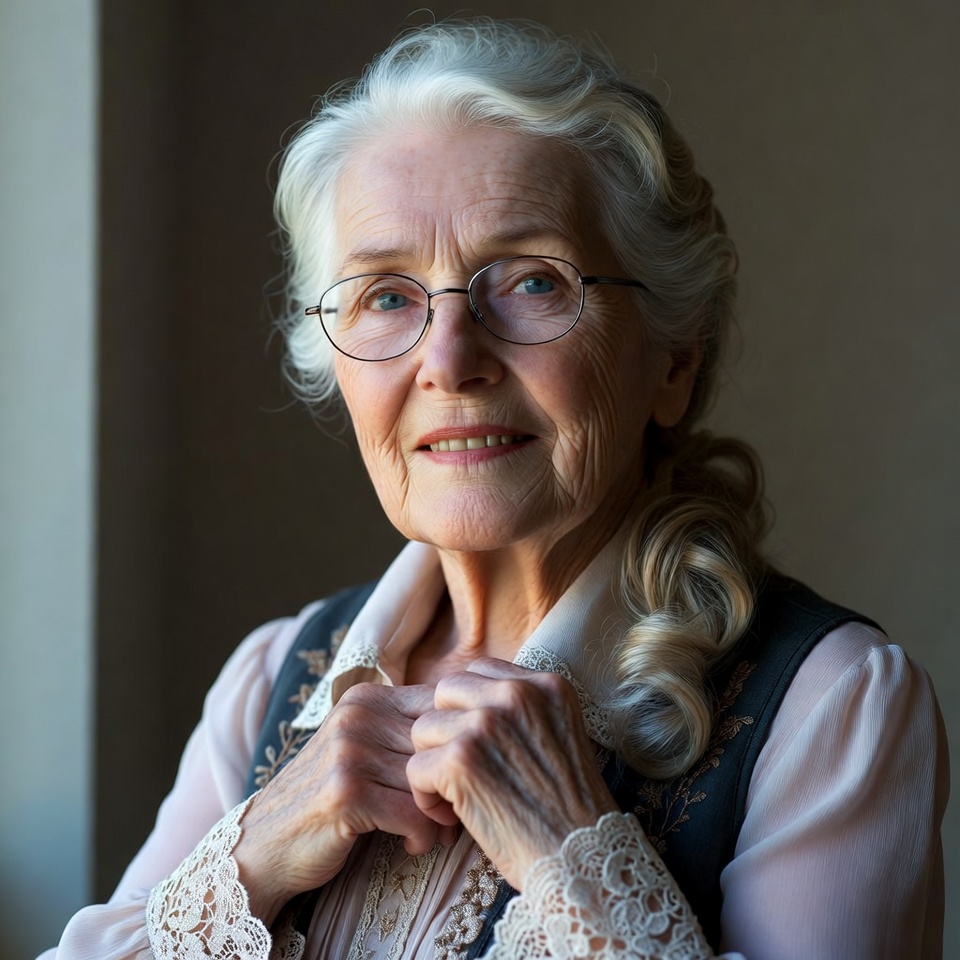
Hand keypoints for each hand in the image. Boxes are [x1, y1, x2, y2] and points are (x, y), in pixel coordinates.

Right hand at [233, 682, 455, 924]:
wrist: (262, 846)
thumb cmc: (327, 799)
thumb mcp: (362, 749)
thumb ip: (405, 733)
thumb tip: (475, 734)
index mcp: (366, 697)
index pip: (440, 707)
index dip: (460, 745)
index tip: (462, 779)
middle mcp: (357, 715)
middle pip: (439, 744)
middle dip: (455, 785)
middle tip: (454, 817)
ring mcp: (348, 750)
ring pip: (430, 781)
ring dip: (442, 818)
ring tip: (433, 834)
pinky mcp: (346, 791)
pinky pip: (413, 814)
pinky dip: (422, 837)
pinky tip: (411, 845)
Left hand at [406, 658, 617, 888]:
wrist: (580, 859)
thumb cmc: (567, 808)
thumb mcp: (558, 734)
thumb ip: (520, 709)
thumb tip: (469, 703)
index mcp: (544, 684)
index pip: (478, 671)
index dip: (468, 709)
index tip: (479, 744)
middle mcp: (515, 695)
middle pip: (444, 691)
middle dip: (445, 731)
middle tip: (463, 769)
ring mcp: (486, 724)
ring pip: (423, 728)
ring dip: (432, 765)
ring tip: (456, 796)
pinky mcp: (461, 760)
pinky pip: (415, 768)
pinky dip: (425, 797)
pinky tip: (450, 815)